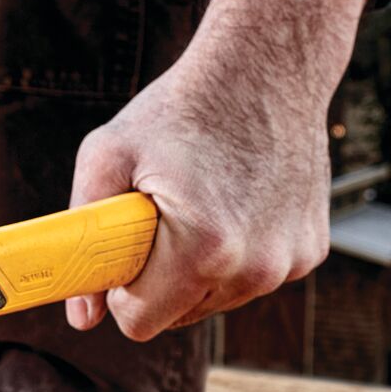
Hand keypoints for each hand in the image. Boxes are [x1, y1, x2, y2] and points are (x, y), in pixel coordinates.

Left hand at [66, 0, 372, 341]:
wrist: (267, 67)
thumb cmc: (181, 109)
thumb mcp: (109, 156)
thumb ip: (83, 236)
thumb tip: (80, 317)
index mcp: (202, 249)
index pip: (140, 323)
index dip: (122, 292)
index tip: (124, 257)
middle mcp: (254, 267)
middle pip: (178, 317)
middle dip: (160, 280)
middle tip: (162, 217)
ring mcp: (289, 263)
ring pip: (216, 301)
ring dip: (199, 268)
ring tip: (202, 203)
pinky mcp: (310, 253)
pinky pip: (252, 277)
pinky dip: (238, 254)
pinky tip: (238, 202)